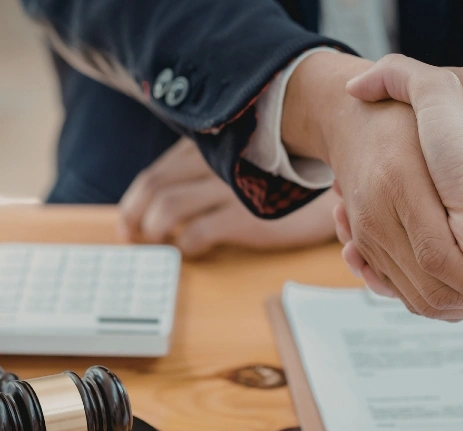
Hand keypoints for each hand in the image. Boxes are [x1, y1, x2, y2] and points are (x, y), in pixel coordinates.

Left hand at [118, 137, 337, 256]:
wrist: (334, 190)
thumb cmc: (287, 179)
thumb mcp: (245, 161)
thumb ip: (212, 167)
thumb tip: (173, 194)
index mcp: (210, 146)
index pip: (157, 172)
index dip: (134, 200)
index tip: (128, 221)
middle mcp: (214, 162)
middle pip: (154, 189)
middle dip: (134, 216)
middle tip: (132, 237)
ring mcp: (229, 189)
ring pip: (168, 210)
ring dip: (155, 232)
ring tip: (160, 245)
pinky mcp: (245, 216)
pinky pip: (199, 234)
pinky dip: (187, 246)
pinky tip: (193, 251)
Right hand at [339, 55, 462, 278]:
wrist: (349, 121)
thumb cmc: (409, 110)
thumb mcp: (457, 89)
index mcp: (400, 179)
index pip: (439, 256)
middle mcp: (376, 214)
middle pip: (427, 286)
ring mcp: (365, 234)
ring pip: (413, 297)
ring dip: (456, 305)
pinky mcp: (364, 246)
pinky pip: (396, 291)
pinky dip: (429, 299)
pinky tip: (458, 288)